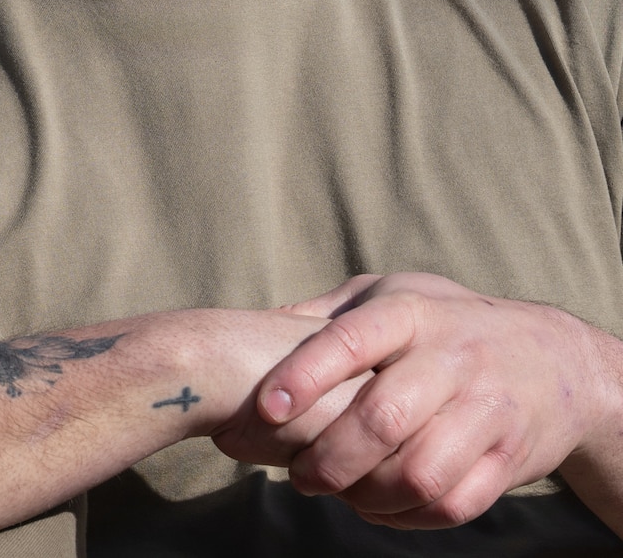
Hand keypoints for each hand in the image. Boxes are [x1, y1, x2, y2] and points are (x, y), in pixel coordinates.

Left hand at [249, 273, 622, 527]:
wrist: (557, 360)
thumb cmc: (448, 323)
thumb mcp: (393, 295)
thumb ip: (327, 313)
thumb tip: (255, 327)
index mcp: (412, 313)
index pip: (351, 341)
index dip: (304, 375)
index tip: (266, 408)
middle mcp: (452, 359)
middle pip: (383, 419)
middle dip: (328, 457)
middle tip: (297, 475)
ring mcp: (487, 411)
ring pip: (419, 472)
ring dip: (365, 496)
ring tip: (335, 493)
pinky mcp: (511, 459)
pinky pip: (455, 504)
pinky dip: (407, 517)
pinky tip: (377, 508)